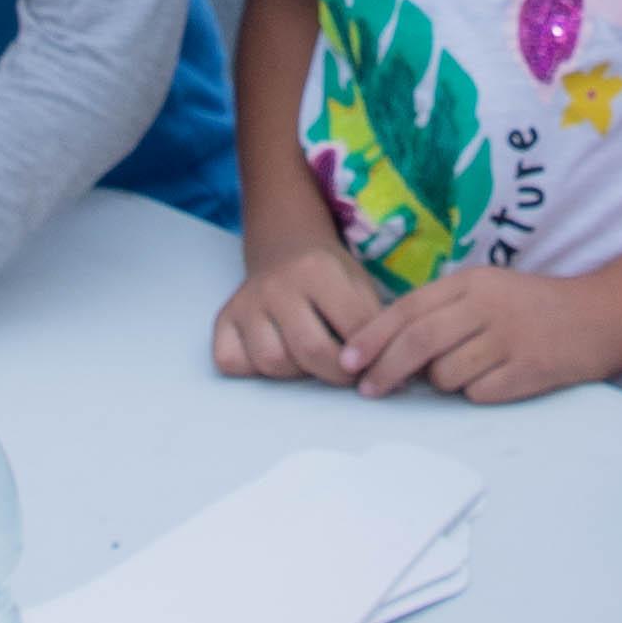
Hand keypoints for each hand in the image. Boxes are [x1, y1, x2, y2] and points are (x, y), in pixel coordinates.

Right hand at [212, 234, 387, 381]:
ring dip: (296, 373)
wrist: (285, 246)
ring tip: (310, 361)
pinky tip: (275, 354)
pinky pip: (232, 361)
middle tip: (347, 375)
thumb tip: (397, 373)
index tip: (376, 366)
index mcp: (318, 270)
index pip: (352, 327)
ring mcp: (246, 302)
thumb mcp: (359, 284)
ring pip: (271, 362)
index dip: (370, 356)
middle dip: (336, 374)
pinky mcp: (224, 319)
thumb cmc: (330, 276)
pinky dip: (253, 370)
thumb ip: (373, 322)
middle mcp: (277, 284)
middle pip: (309, 351)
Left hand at [345, 259, 621, 403]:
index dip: (373, 336)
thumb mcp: (487, 291)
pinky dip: (476, 393)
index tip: (347, 360)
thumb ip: (444, 311)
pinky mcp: (527, 370)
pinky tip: (496, 380)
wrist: (600, 317)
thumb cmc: (533, 307)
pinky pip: (479, 393)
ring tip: (466, 371)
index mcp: (472, 283)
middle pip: (419, 342)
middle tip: (368, 389)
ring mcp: (508, 339)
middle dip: (385, 369)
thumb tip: (391, 346)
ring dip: (442, 382)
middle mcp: (487, 307)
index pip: (408, 308)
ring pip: (446, 374)